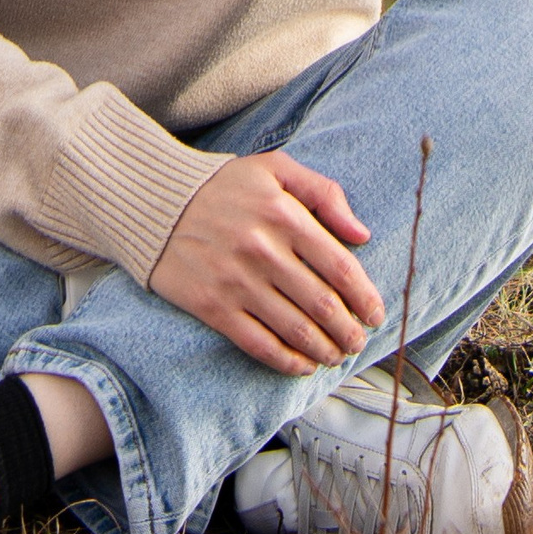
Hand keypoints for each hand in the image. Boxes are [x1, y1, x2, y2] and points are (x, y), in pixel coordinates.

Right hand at [149, 150, 384, 373]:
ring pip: (296, 329)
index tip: (376, 313)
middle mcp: (263, 250)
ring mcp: (237, 282)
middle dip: (349, 330)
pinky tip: (303, 365)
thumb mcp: (275, 168)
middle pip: (322, 303)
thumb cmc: (223, 185)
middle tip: (359, 342)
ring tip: (337, 355)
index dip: (364, 296)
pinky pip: (260, 344)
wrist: (156, 204)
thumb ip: (324, 193)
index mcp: (284, 214)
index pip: (339, 265)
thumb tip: (362, 234)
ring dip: (325, 349)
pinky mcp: (213, 307)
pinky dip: (287, 361)